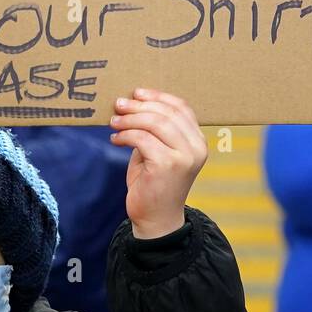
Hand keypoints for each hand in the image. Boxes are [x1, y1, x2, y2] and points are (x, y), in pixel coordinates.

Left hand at [110, 88, 207, 238]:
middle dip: (139, 105)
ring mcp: (184, 156)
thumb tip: (133, 103)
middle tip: (118, 105)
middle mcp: (196, 147)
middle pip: (167, 113)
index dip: (158, 96)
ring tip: (113, 122)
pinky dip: (125, 135)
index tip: (136, 93)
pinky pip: (142, 139)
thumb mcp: (157, 152)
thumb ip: (154, 130)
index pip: (182, 108)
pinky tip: (115, 139)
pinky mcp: (167, 165)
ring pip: (154, 123)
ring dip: (129, 119)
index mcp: (198, 141)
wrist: (155, 219)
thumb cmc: (153, 184)